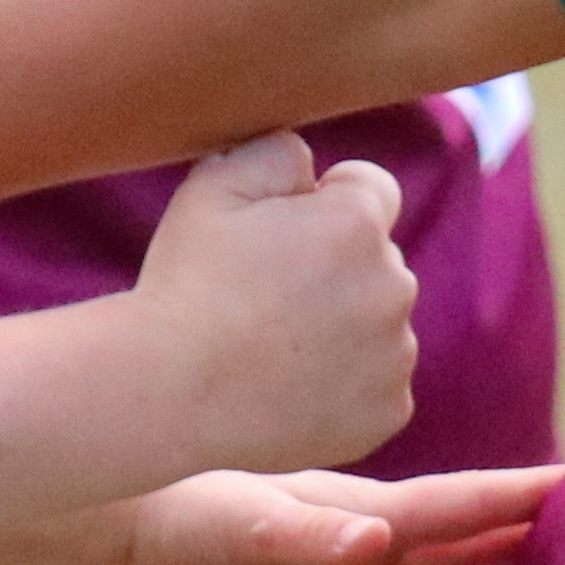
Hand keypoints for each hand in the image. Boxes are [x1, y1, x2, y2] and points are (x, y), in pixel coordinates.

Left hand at [90, 464, 557, 564]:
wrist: (105, 540)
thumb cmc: (178, 510)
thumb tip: (379, 540)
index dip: (525, 500)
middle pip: (455, 555)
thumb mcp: (251, 521)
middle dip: (518, 552)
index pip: (463, 510)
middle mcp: (356, 557)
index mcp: (365, 519)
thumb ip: (314, 537)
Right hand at [129, 135, 419, 473]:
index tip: (283, 234)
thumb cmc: (186, 286)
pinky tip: (289, 388)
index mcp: (356, 223)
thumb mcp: (213, 188)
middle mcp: (392, 285)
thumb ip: (276, 152)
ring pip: (379, 324)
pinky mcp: (387, 411)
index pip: (371, 188)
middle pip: (377, 260)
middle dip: (336, 268)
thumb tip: (310, 162)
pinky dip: (346, 386)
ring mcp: (394, 354)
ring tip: (272, 348)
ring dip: (344, 328)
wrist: (170, 394)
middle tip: (266, 298)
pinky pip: (378, 384)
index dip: (325, 202)